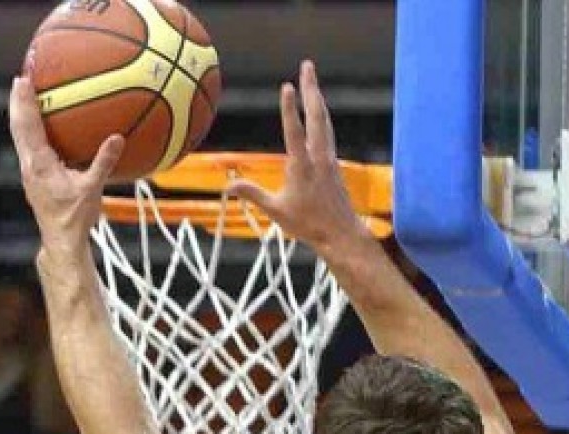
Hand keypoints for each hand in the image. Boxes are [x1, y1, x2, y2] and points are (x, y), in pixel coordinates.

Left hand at [9, 61, 126, 255]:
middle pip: (18, 126)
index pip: (28, 126)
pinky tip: (40, 126)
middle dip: (18, 101)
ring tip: (24, 95)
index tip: (23, 79)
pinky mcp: (34, 178)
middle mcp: (29, 165)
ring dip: (21, 114)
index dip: (25, 101)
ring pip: (20, 136)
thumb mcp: (92, 189)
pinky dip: (30, 130)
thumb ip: (103, 162)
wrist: (61, 241)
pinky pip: (28, 146)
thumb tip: (117, 138)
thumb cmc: (75, 218)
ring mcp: (29, 172)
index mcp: (39, 164)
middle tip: (20, 78)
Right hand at [228, 61, 370, 256]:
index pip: (294, 132)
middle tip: (307, 65)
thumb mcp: (276, 211)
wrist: (341, 233)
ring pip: (323, 120)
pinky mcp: (333, 161)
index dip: (289, 109)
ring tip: (311, 78)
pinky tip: (319, 109)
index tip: (287, 86)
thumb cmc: (308, 224)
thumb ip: (253, 194)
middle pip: (315, 115)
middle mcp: (318, 157)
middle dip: (311, 88)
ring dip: (317, 97)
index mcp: (302, 167)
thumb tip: (227, 186)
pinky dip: (321, 115)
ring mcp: (328, 157)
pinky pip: (327, 131)